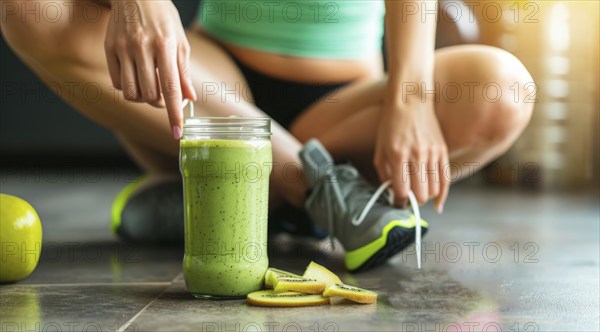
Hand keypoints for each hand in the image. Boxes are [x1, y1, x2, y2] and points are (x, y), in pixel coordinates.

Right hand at [104, 0, 196, 138]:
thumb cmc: (163, 18)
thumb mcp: (181, 41)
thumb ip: (183, 71)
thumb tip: (190, 98)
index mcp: (165, 45)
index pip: (170, 88)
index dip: (174, 113)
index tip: (176, 132)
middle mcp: (142, 47)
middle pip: (149, 95)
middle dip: (160, 104)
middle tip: (165, 97)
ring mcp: (123, 48)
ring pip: (132, 93)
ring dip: (143, 99)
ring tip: (151, 88)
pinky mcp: (109, 48)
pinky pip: (118, 83)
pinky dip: (129, 89)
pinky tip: (136, 77)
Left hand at [373, 95, 448, 212]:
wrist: (410, 101)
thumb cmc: (391, 125)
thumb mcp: (379, 149)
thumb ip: (383, 173)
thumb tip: (391, 193)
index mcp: (398, 155)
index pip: (401, 190)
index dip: (398, 202)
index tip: (397, 203)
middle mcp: (416, 155)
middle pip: (420, 194)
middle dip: (413, 200)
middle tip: (408, 198)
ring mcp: (432, 153)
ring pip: (433, 189)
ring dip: (425, 196)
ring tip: (418, 193)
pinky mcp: (443, 150)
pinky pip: (446, 179)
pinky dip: (442, 194)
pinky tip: (438, 204)